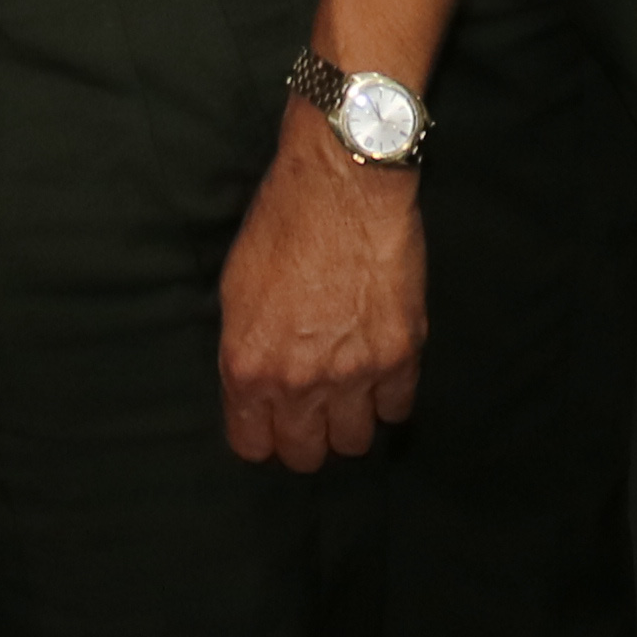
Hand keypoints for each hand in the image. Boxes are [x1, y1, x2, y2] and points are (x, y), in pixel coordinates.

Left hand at [217, 109, 423, 469]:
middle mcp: (299, 381)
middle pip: (306, 454)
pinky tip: (381, 371)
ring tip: (350, 390)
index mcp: (248, 366)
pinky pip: (396, 409)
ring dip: (351, 421)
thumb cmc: (282, 222)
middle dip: (307, 436)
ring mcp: (353, 373)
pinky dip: (389, 397)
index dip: (264, 435)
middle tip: (314, 409)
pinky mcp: (400, 355)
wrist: (342, 182)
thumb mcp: (236, 290)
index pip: (252, 445)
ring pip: (355, 442)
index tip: (274, 421)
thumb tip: (257, 388)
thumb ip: (247, 350)